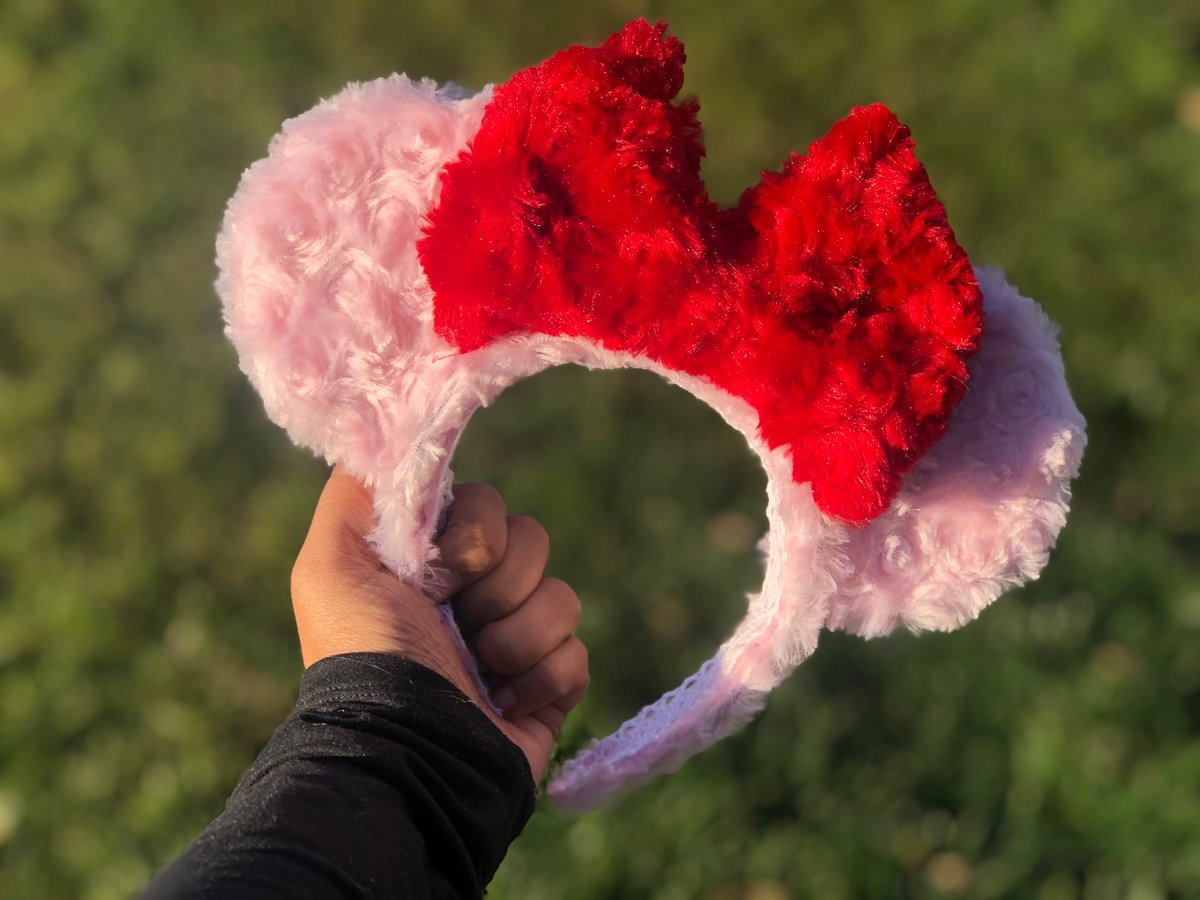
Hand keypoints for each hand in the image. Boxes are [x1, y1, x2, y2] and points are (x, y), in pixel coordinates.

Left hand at [290, 467, 587, 781]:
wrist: (408, 752)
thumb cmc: (365, 655)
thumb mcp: (332, 564)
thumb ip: (360, 493)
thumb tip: (401, 443)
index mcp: (432, 564)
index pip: (487, 505)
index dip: (474, 533)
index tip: (439, 574)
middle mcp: (474, 596)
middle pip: (532, 542)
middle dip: (498, 586)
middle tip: (459, 624)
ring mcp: (514, 643)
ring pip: (560, 599)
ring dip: (516, 639)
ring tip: (479, 675)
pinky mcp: (548, 688)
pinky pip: (576, 655)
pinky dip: (541, 680)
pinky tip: (504, 703)